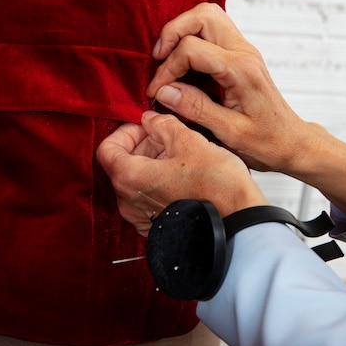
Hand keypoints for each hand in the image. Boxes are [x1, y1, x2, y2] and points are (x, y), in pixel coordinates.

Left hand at [96, 111, 267, 235]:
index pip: (107, 149)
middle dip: (143, 144)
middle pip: (122, 164)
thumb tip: (150, 119)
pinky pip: (148, 198)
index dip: (125, 132)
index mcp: (130, 178)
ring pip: (136, 180)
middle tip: (167, 135)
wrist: (237, 222)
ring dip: (152, 162)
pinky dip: (159, 181)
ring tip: (180, 153)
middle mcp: (128, 202)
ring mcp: (141, 217)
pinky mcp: (156, 226)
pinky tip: (183, 173)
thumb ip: (162, 124)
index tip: (145, 127)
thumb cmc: (216, 187)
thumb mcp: (188, 141)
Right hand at [147, 3, 345, 218]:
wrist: (291, 141)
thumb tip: (165, 91)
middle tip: (158, 60)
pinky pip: (213, 30)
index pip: (192, 49)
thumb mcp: (229, 133)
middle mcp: (245, 53)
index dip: (167, 68)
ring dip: (182, 31)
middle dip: (173, 33)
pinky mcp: (240, 54)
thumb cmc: (267, 142)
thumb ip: (196, 109)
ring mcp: (244, 50)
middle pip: (203, 16)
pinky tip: (182, 63)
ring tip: (167, 58)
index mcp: (242, 71)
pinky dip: (192, 37)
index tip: (156, 91)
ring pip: (208, 16)